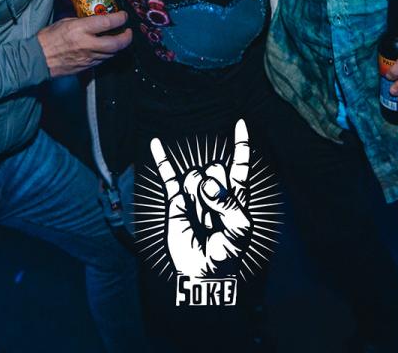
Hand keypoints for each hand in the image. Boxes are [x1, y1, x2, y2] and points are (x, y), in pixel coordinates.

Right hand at [37, 12, 130, 76]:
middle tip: (128, 31)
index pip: (107, 23)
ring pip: (112, 53)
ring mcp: (88, 57)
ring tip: (120, 38)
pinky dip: (108, 53)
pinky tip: (107, 48)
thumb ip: (84, 21)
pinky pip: (103, 60)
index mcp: (80, 29)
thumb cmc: (49, 38)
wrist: (39, 58)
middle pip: (116, 43)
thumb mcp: (66, 21)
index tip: (123, 16)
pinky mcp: (87, 67)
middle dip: (126, 37)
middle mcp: (87, 44)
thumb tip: (98, 18)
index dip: (120, 18)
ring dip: (119, 46)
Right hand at [151, 119, 251, 277]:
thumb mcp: (240, 229)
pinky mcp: (176, 202)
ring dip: (198, 198)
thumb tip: (206, 182)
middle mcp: (215, 190)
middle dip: (215, 189)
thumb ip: (228, 203)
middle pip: (215, 168)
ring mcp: (195, 194)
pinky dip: (162, 159)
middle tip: (215, 219)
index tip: (241, 124)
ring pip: (196, 176)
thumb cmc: (227, 253)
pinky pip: (168, 177)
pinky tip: (155, 143)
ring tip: (202, 222)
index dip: (241, 145)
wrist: (203, 272)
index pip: (239, 165)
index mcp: (236, 195)